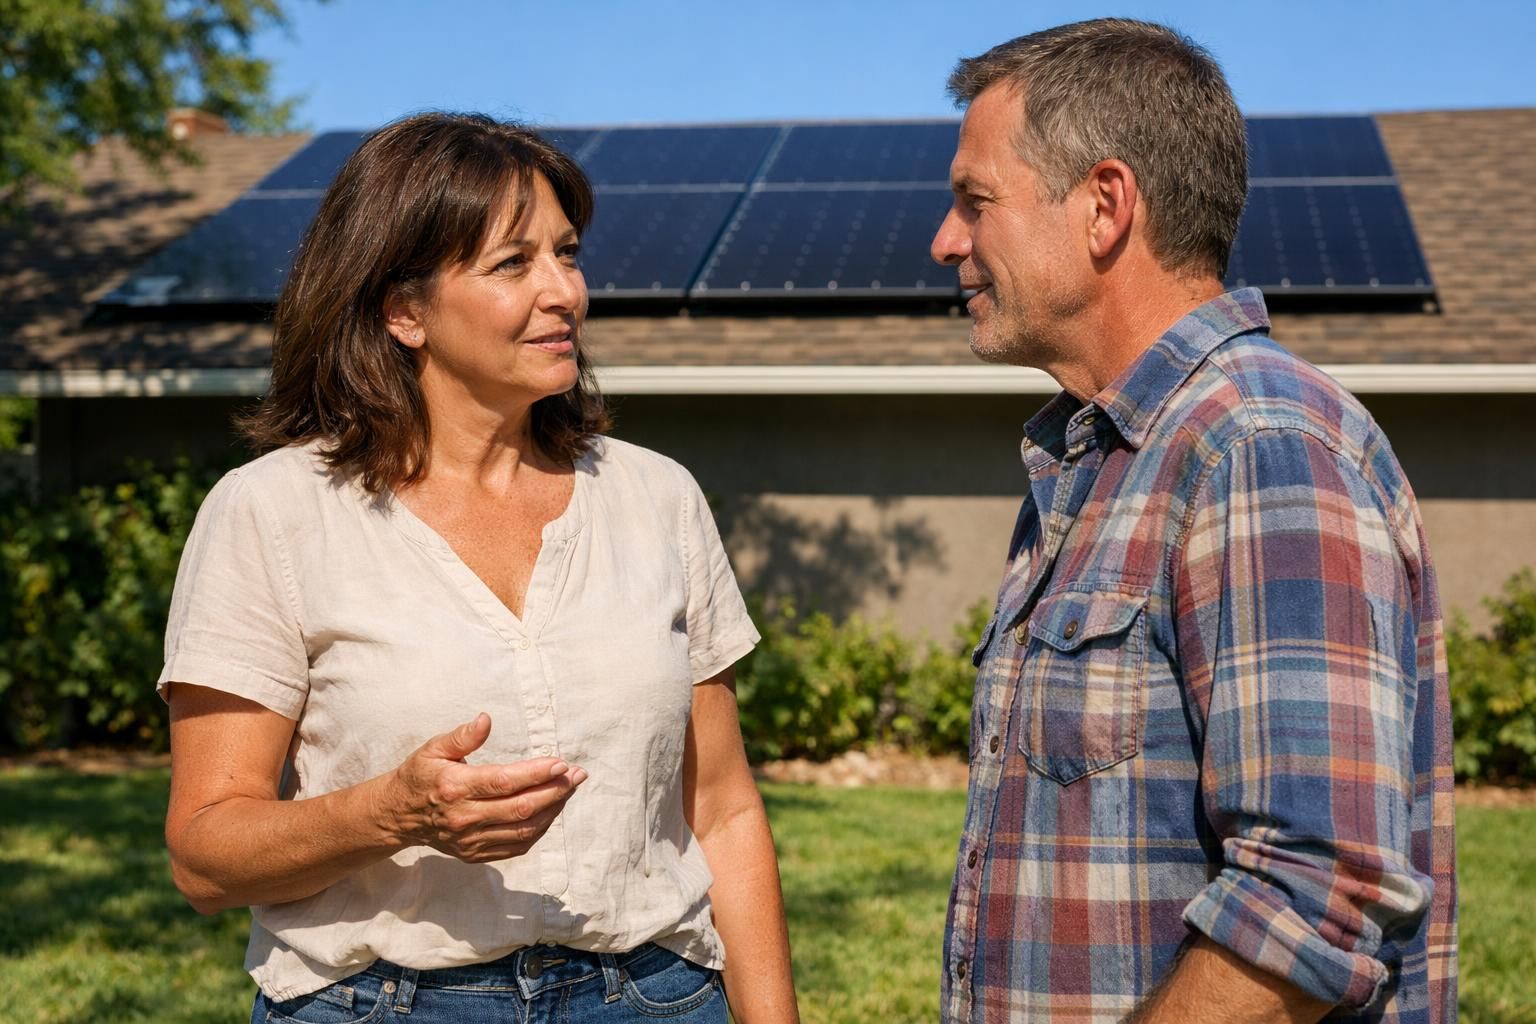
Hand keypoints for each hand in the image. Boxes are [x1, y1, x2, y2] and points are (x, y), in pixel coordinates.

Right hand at [380, 713, 586, 862]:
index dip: (537, 773)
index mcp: (456, 788)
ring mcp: (471, 840)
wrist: (398, 816)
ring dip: (553, 810)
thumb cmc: (419, 776)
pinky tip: (551, 811)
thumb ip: (462, 736)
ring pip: (524, 830)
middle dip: (555, 791)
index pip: (505, 782)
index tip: (561, 763)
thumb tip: (486, 720)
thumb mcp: (433, 749)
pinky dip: (539, 829)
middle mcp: (465, 818)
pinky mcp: (475, 853)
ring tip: (569, 790)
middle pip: (521, 808)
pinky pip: (516, 846)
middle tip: (577, 775)